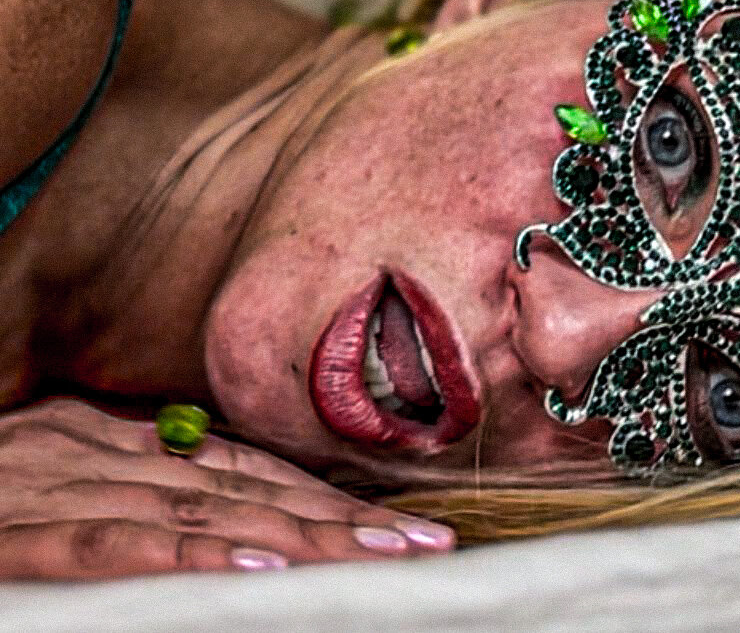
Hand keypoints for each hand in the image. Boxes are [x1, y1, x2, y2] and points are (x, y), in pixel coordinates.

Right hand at [0, 398, 454, 579]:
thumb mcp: (44, 474)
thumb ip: (120, 484)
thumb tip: (208, 517)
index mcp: (106, 440)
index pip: (236, 469)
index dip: (318, 495)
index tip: (392, 523)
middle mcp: (97, 453)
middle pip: (240, 490)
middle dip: (337, 521)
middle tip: (425, 546)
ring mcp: (59, 488)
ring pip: (201, 515)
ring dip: (299, 539)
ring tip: (381, 561)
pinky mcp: (23, 536)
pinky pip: (118, 545)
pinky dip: (195, 558)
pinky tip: (264, 574)